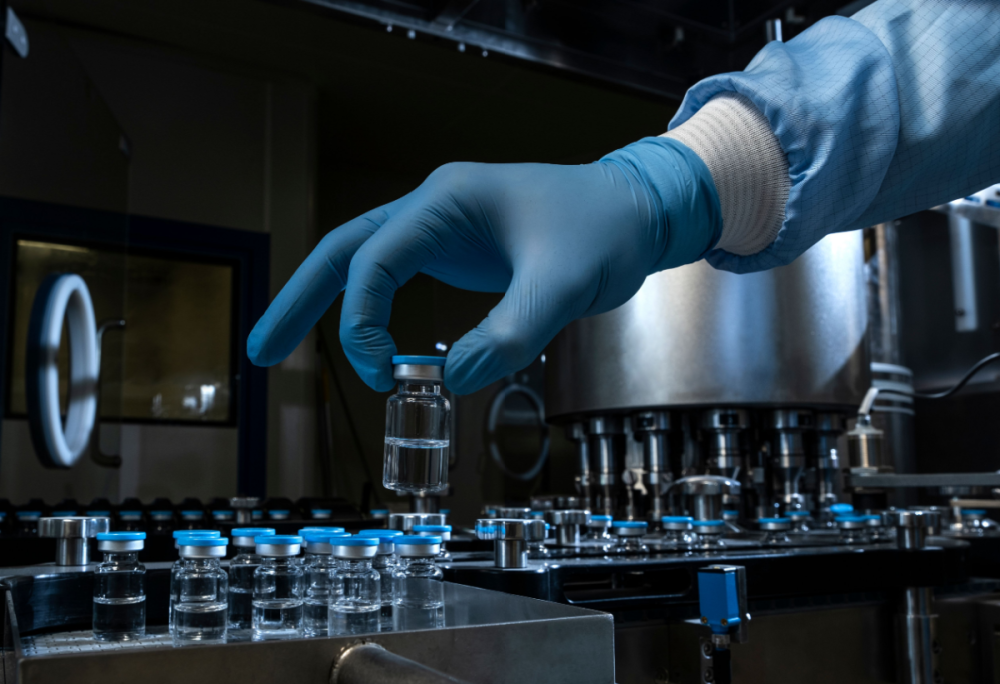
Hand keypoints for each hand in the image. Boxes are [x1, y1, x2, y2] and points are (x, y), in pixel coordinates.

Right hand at [247, 137, 719, 393]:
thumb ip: (507, 336)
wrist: (636, 213)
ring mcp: (443, 229)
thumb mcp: (562, 287)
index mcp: (446, 202)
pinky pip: (398, 279)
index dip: (360, 322)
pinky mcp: (458, 251)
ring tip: (283, 347)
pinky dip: (372, 311)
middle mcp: (433, 209)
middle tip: (259, 349)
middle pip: (343, 251)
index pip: (372, 261)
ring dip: (325, 305)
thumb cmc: (604, 232)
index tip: (380, 376)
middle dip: (299, 300)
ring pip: (364, 263)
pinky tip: (366, 344)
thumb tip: (451, 384)